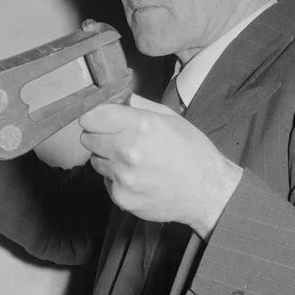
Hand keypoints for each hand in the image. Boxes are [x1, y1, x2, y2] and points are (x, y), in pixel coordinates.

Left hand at [78, 103, 242, 239]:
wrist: (207, 191)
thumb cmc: (192, 152)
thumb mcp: (170, 118)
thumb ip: (139, 105)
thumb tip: (117, 97)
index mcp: (140, 125)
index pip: (91, 116)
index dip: (93, 117)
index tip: (98, 120)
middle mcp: (127, 150)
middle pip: (87, 138)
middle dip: (99, 136)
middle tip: (117, 140)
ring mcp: (123, 176)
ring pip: (95, 161)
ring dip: (107, 158)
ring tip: (132, 160)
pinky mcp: (122, 197)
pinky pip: (105, 182)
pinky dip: (116, 179)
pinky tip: (137, 177)